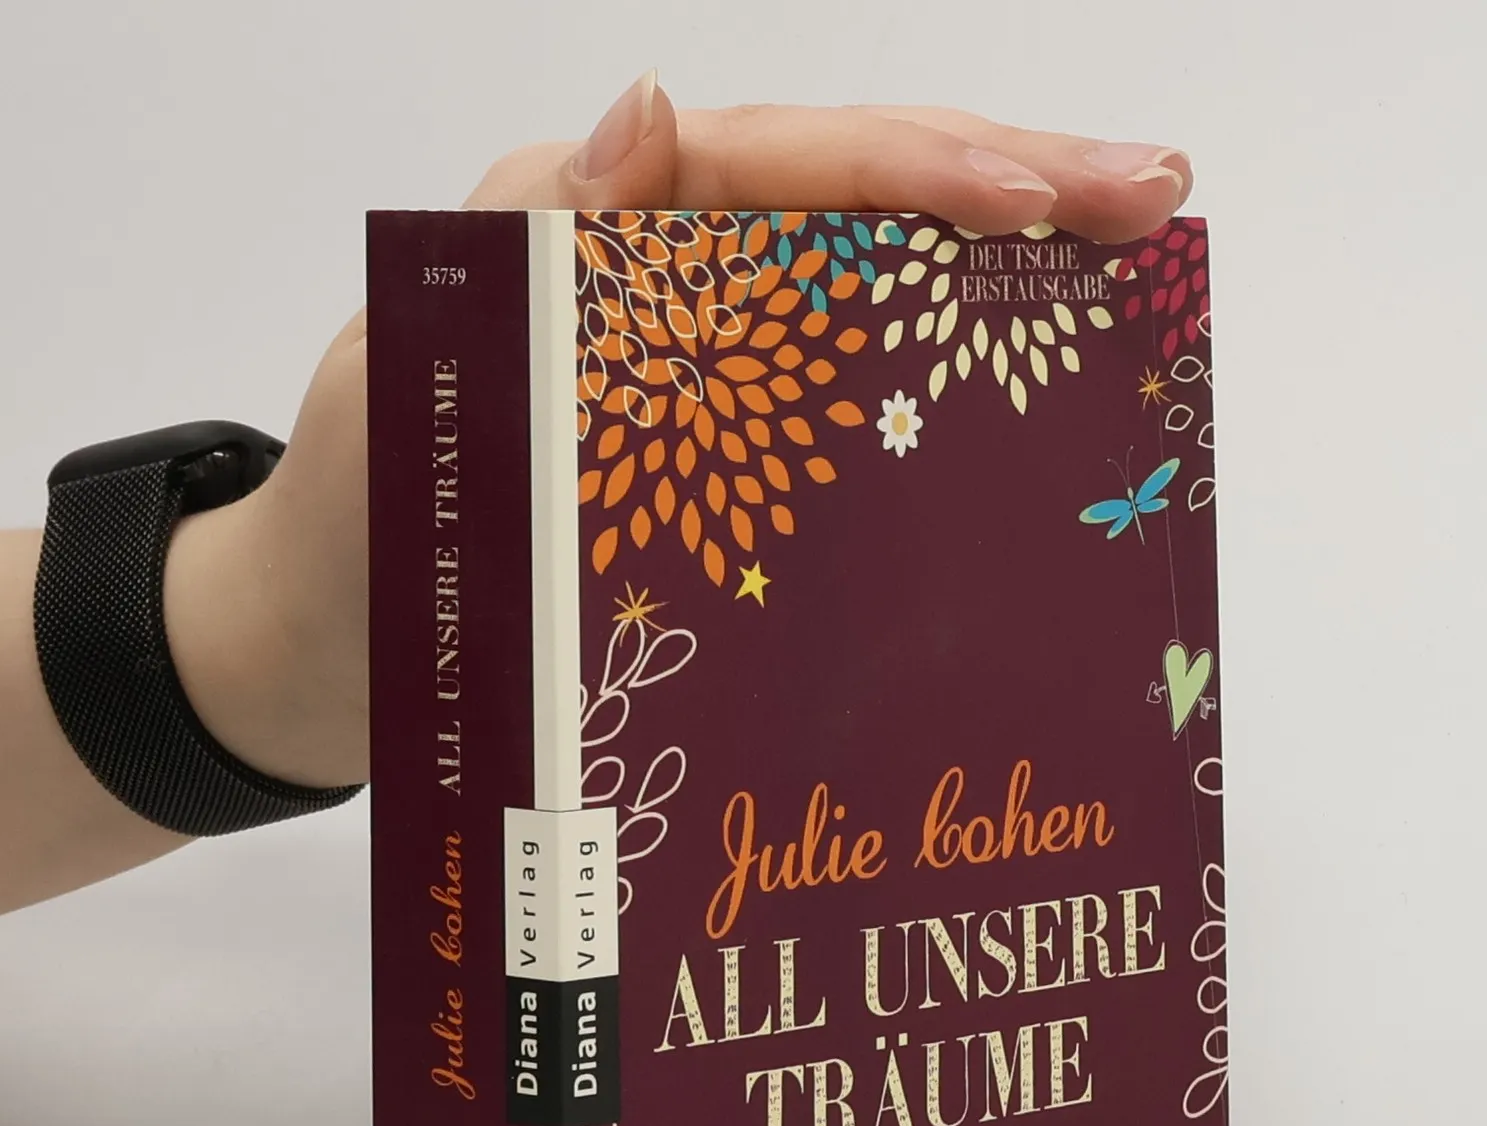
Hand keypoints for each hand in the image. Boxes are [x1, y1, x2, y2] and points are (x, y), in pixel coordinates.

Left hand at [171, 77, 1192, 789]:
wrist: (332, 656)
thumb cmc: (363, 518)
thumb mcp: (419, 365)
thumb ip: (529, 243)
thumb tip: (654, 108)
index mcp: (600, 227)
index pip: (789, 165)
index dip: (926, 173)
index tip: (1053, 198)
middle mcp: (665, 279)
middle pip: (856, 204)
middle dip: (1008, 189)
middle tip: (1154, 199)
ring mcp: (699, 366)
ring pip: (865, 290)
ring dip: (994, 276)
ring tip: (1122, 263)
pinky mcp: (712, 452)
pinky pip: (837, 397)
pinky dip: (929, 389)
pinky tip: (1016, 396)